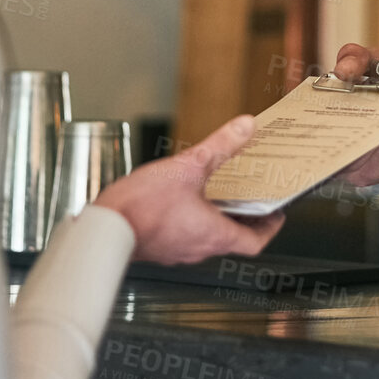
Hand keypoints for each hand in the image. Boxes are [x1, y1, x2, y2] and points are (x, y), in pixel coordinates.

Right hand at [94, 115, 284, 264]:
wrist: (102, 229)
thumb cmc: (140, 208)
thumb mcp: (187, 168)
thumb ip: (220, 147)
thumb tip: (245, 128)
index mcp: (214, 235)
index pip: (255, 242)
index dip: (270, 228)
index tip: (276, 214)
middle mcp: (198, 249)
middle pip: (233, 239)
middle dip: (244, 218)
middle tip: (250, 199)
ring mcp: (177, 250)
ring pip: (207, 237)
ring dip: (217, 218)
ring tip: (218, 194)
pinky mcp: (158, 246)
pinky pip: (184, 235)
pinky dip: (192, 220)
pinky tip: (182, 200)